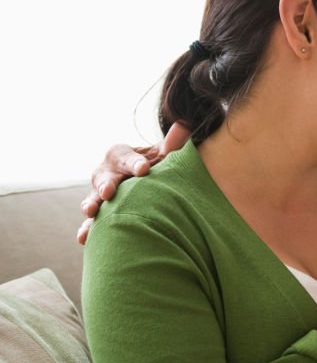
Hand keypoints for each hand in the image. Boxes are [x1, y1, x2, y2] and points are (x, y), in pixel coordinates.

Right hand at [77, 122, 191, 243]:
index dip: (134, 162)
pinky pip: (91, 221)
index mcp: (121, 155)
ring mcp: (100, 193)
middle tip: (110, 191)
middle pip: (104, 176)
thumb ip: (173, 144)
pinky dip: (87, 229)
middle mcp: (106, 172)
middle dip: (106, 184)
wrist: (148, 184)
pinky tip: (84, 238)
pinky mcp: (100, 213)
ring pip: (93, 197)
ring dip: (91, 204)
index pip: (125, 156)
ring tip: (91, 212)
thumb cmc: (157, 167)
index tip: (144, 169)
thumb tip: (185, 124)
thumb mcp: (165, 155)